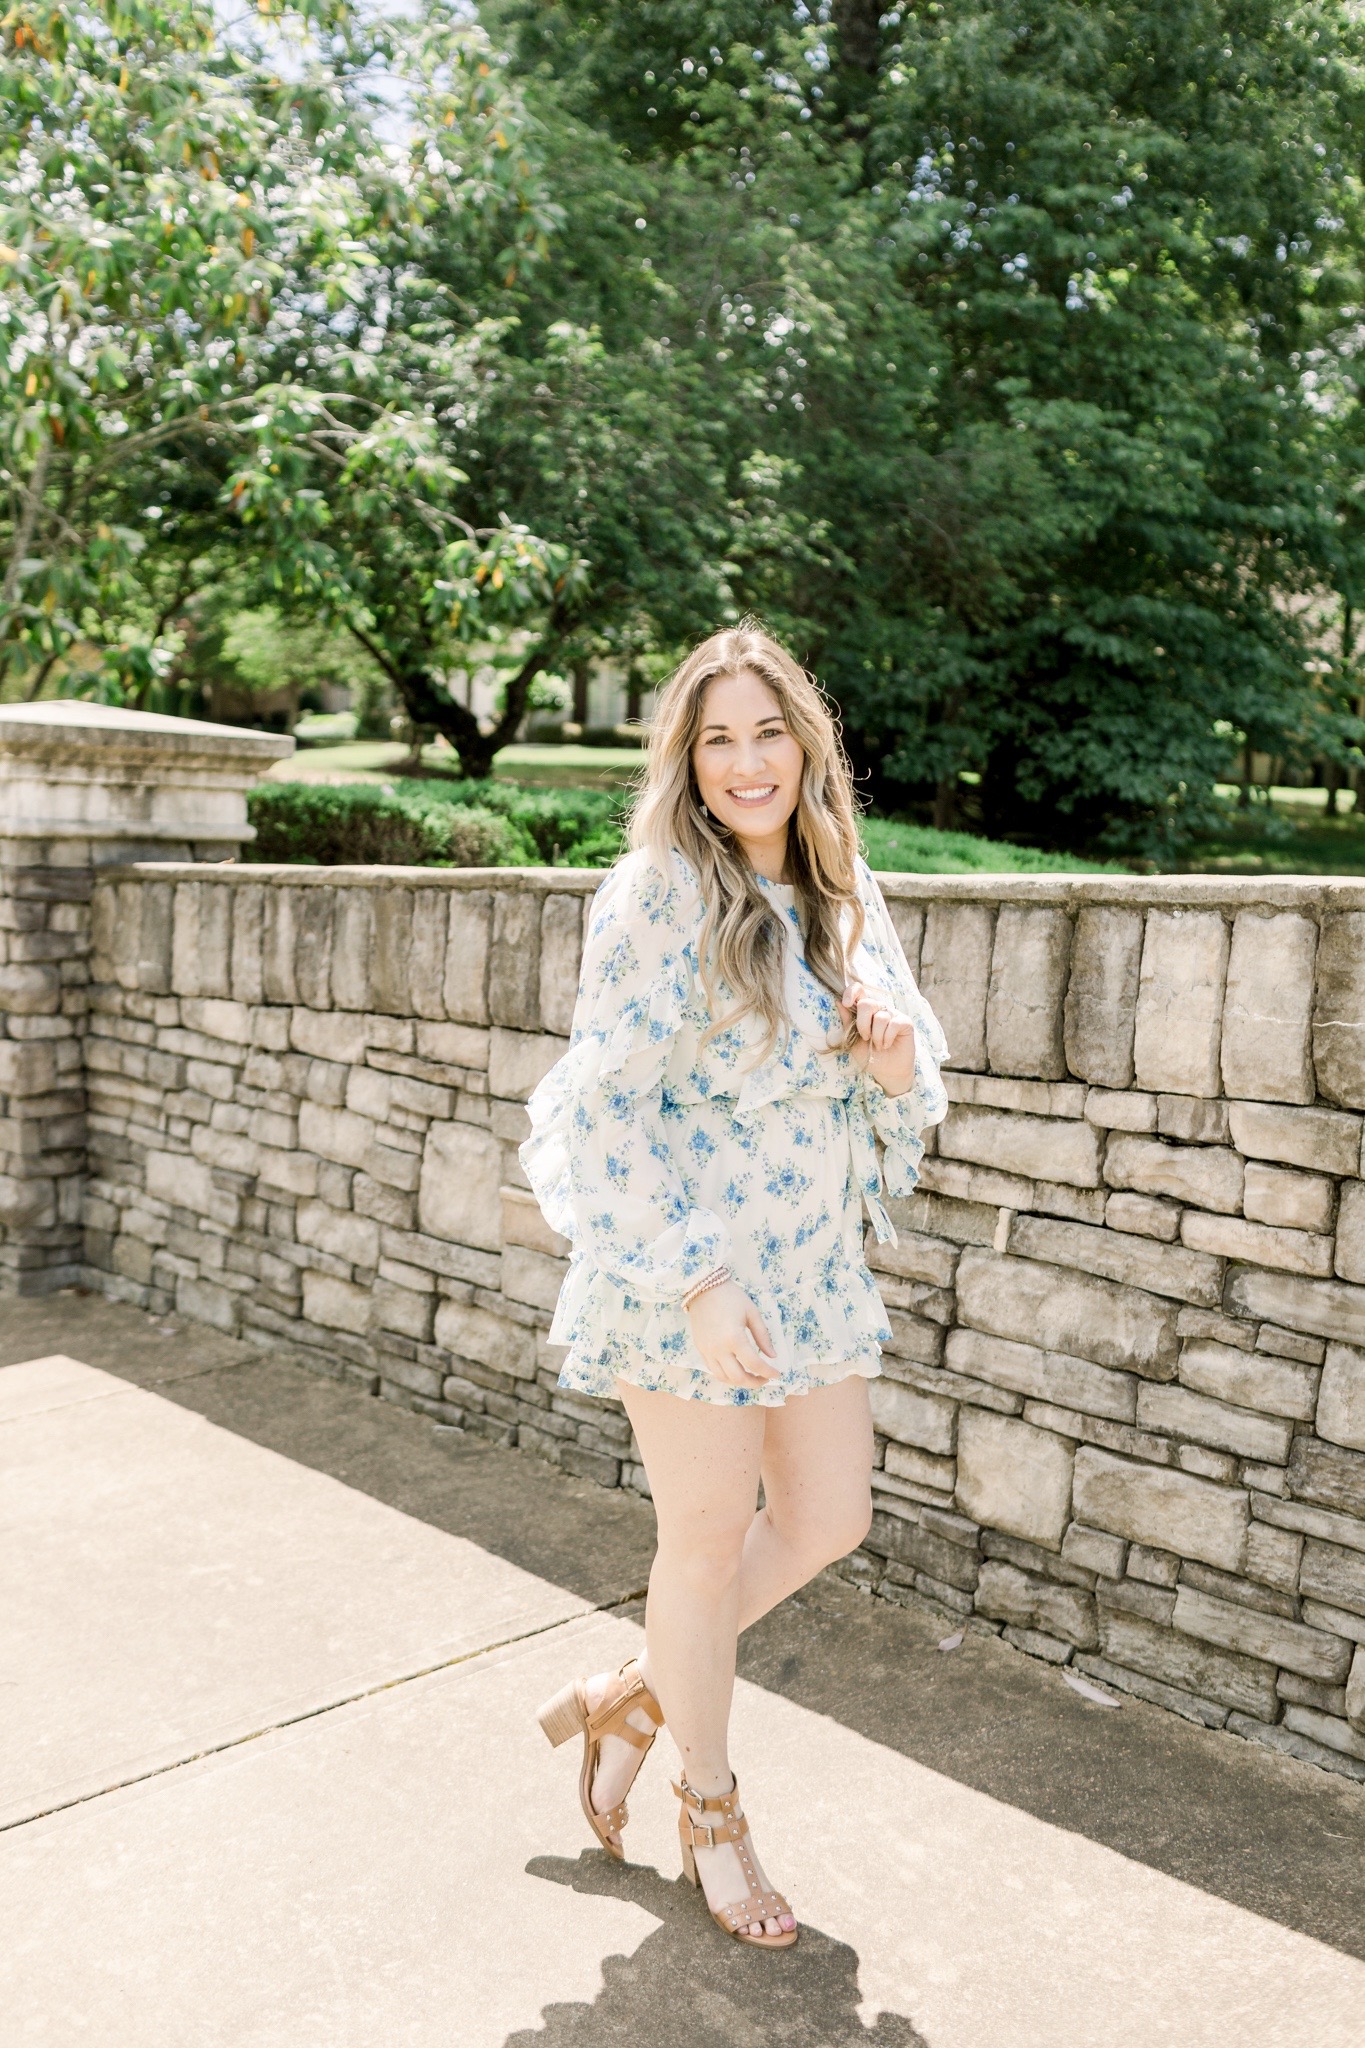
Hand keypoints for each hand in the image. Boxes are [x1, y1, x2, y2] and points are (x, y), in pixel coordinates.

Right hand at [685, 1281, 780, 1388]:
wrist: (702, 1287)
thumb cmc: (730, 1297)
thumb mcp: (752, 1313)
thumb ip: (763, 1336)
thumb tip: (772, 1356)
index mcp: (734, 1338)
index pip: (754, 1364)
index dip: (768, 1373)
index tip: (777, 1375)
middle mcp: (719, 1349)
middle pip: (738, 1377)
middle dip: (754, 1382)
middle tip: (764, 1379)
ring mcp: (707, 1351)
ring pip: (723, 1378)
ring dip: (739, 1382)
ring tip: (750, 1376)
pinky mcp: (701, 1349)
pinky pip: (713, 1370)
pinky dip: (726, 1375)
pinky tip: (735, 1369)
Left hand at [838, 979, 916, 1096]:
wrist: (886, 1071)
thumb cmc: (868, 1054)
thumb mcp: (853, 1039)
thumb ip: (847, 1021)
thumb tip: (838, 1002)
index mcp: (865, 1010)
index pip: (859, 990)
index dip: (851, 992)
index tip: (845, 1003)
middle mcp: (879, 1008)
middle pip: (867, 1003)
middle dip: (862, 1024)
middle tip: (865, 1037)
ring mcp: (893, 1014)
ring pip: (880, 1017)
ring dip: (876, 1036)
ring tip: (878, 1045)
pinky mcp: (905, 1022)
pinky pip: (894, 1024)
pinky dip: (887, 1038)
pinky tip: (887, 1044)